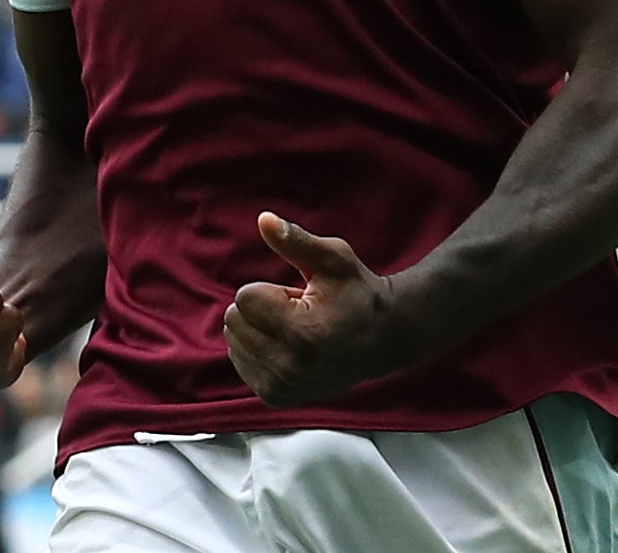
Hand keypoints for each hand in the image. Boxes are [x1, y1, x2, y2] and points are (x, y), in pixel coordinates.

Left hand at [223, 212, 411, 407]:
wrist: (383, 340)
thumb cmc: (357, 293)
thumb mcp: (332, 259)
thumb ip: (295, 240)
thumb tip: (263, 219)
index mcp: (302, 334)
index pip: (244, 298)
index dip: (270, 289)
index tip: (301, 297)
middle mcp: (289, 368)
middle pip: (234, 320)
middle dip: (261, 308)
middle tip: (301, 314)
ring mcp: (281, 388)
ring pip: (233, 340)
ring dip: (259, 329)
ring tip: (298, 331)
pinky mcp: (275, 398)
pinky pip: (240, 360)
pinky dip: (257, 348)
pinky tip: (290, 348)